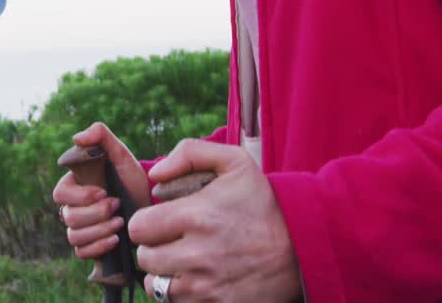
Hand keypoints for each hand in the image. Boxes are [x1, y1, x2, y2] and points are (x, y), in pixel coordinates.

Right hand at [51, 122, 150, 260]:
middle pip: (69, 218)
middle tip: (117, 205)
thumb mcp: (120, 153)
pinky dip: (99, 247)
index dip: (80, 196)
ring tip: (121, 221)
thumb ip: (100, 135)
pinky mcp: (88, 245)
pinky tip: (116, 239)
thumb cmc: (131, 176)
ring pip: (75, 236)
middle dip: (96, 214)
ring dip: (100, 230)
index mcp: (73, 186)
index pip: (60, 194)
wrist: (149, 202)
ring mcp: (78, 228)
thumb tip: (77, 138)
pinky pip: (81, 252)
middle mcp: (71, 208)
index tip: (104, 192)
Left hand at [130, 139, 300, 301]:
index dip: (146, 222)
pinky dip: (182, 293)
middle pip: (144, 258)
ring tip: (182, 261)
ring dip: (164, 274)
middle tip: (172, 241)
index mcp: (194, 216)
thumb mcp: (234, 162)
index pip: (139, 227)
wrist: (302, 247)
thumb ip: (190, 153)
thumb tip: (155, 175)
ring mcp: (205, 286)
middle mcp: (196, 254)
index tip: (161, 221)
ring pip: (156, 286)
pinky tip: (198, 278)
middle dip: (154, 247)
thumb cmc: (263, 203)